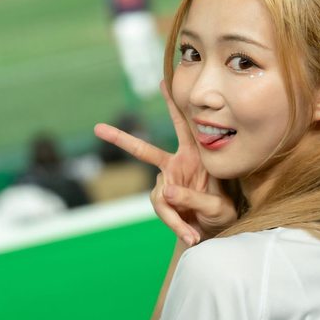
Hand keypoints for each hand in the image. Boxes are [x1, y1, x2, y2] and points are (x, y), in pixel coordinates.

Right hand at [94, 82, 236, 245]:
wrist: (216, 231)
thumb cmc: (222, 212)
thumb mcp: (217, 206)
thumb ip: (192, 198)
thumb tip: (163, 191)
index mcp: (195, 156)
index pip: (183, 127)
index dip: (173, 106)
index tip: (163, 81)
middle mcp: (177, 166)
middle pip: (145, 152)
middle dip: (122, 140)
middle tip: (98, 129)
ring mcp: (167, 184)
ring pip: (159, 197)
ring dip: (174, 216)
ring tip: (192, 233)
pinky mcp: (163, 201)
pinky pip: (163, 212)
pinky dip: (176, 225)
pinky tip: (191, 237)